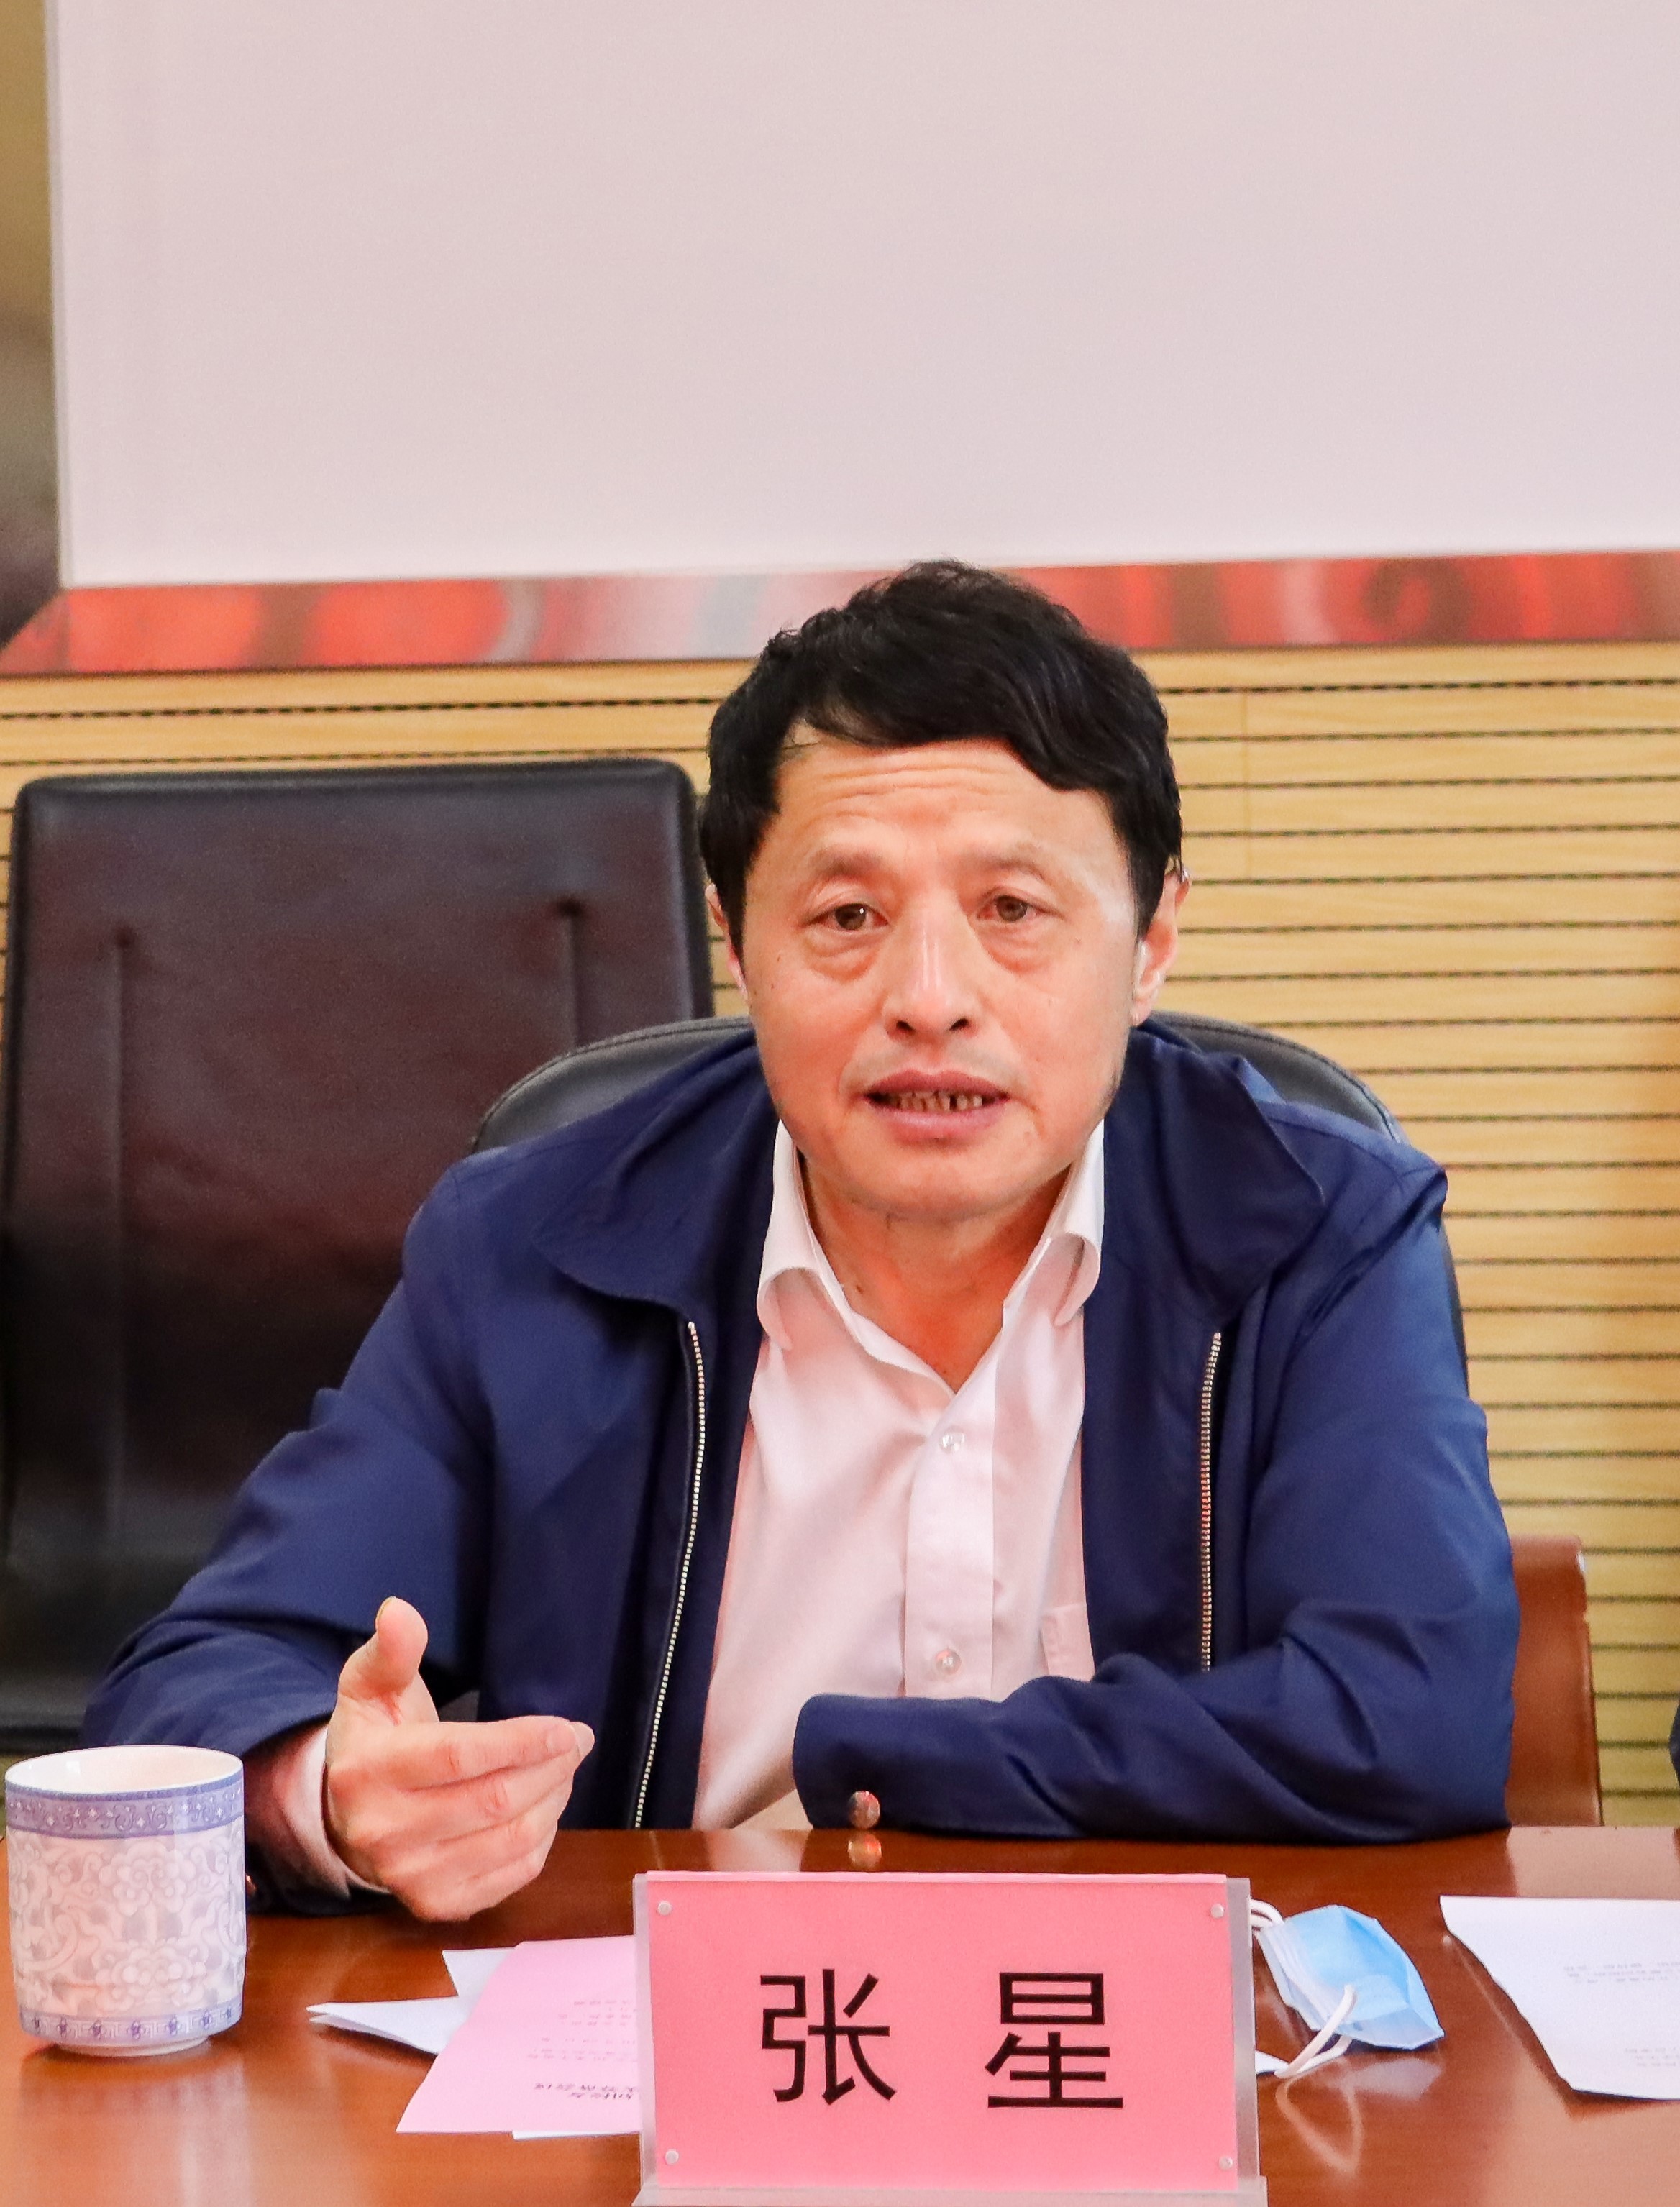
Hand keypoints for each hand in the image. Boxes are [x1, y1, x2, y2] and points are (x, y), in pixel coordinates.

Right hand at [323, 1596, 592, 1919]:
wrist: (347, 1819)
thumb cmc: (374, 1740)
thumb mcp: (371, 1687)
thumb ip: (393, 1650)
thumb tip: (400, 1609)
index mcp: (368, 1771)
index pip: (459, 1756)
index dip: (522, 1741)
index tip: (568, 1726)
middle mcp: (382, 1832)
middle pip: (493, 1800)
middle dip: (550, 1767)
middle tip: (578, 1740)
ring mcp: (408, 1877)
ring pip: (508, 1839)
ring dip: (553, 1800)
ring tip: (565, 1769)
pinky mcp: (435, 1905)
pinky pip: (509, 1875)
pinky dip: (541, 1841)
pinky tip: (544, 1809)